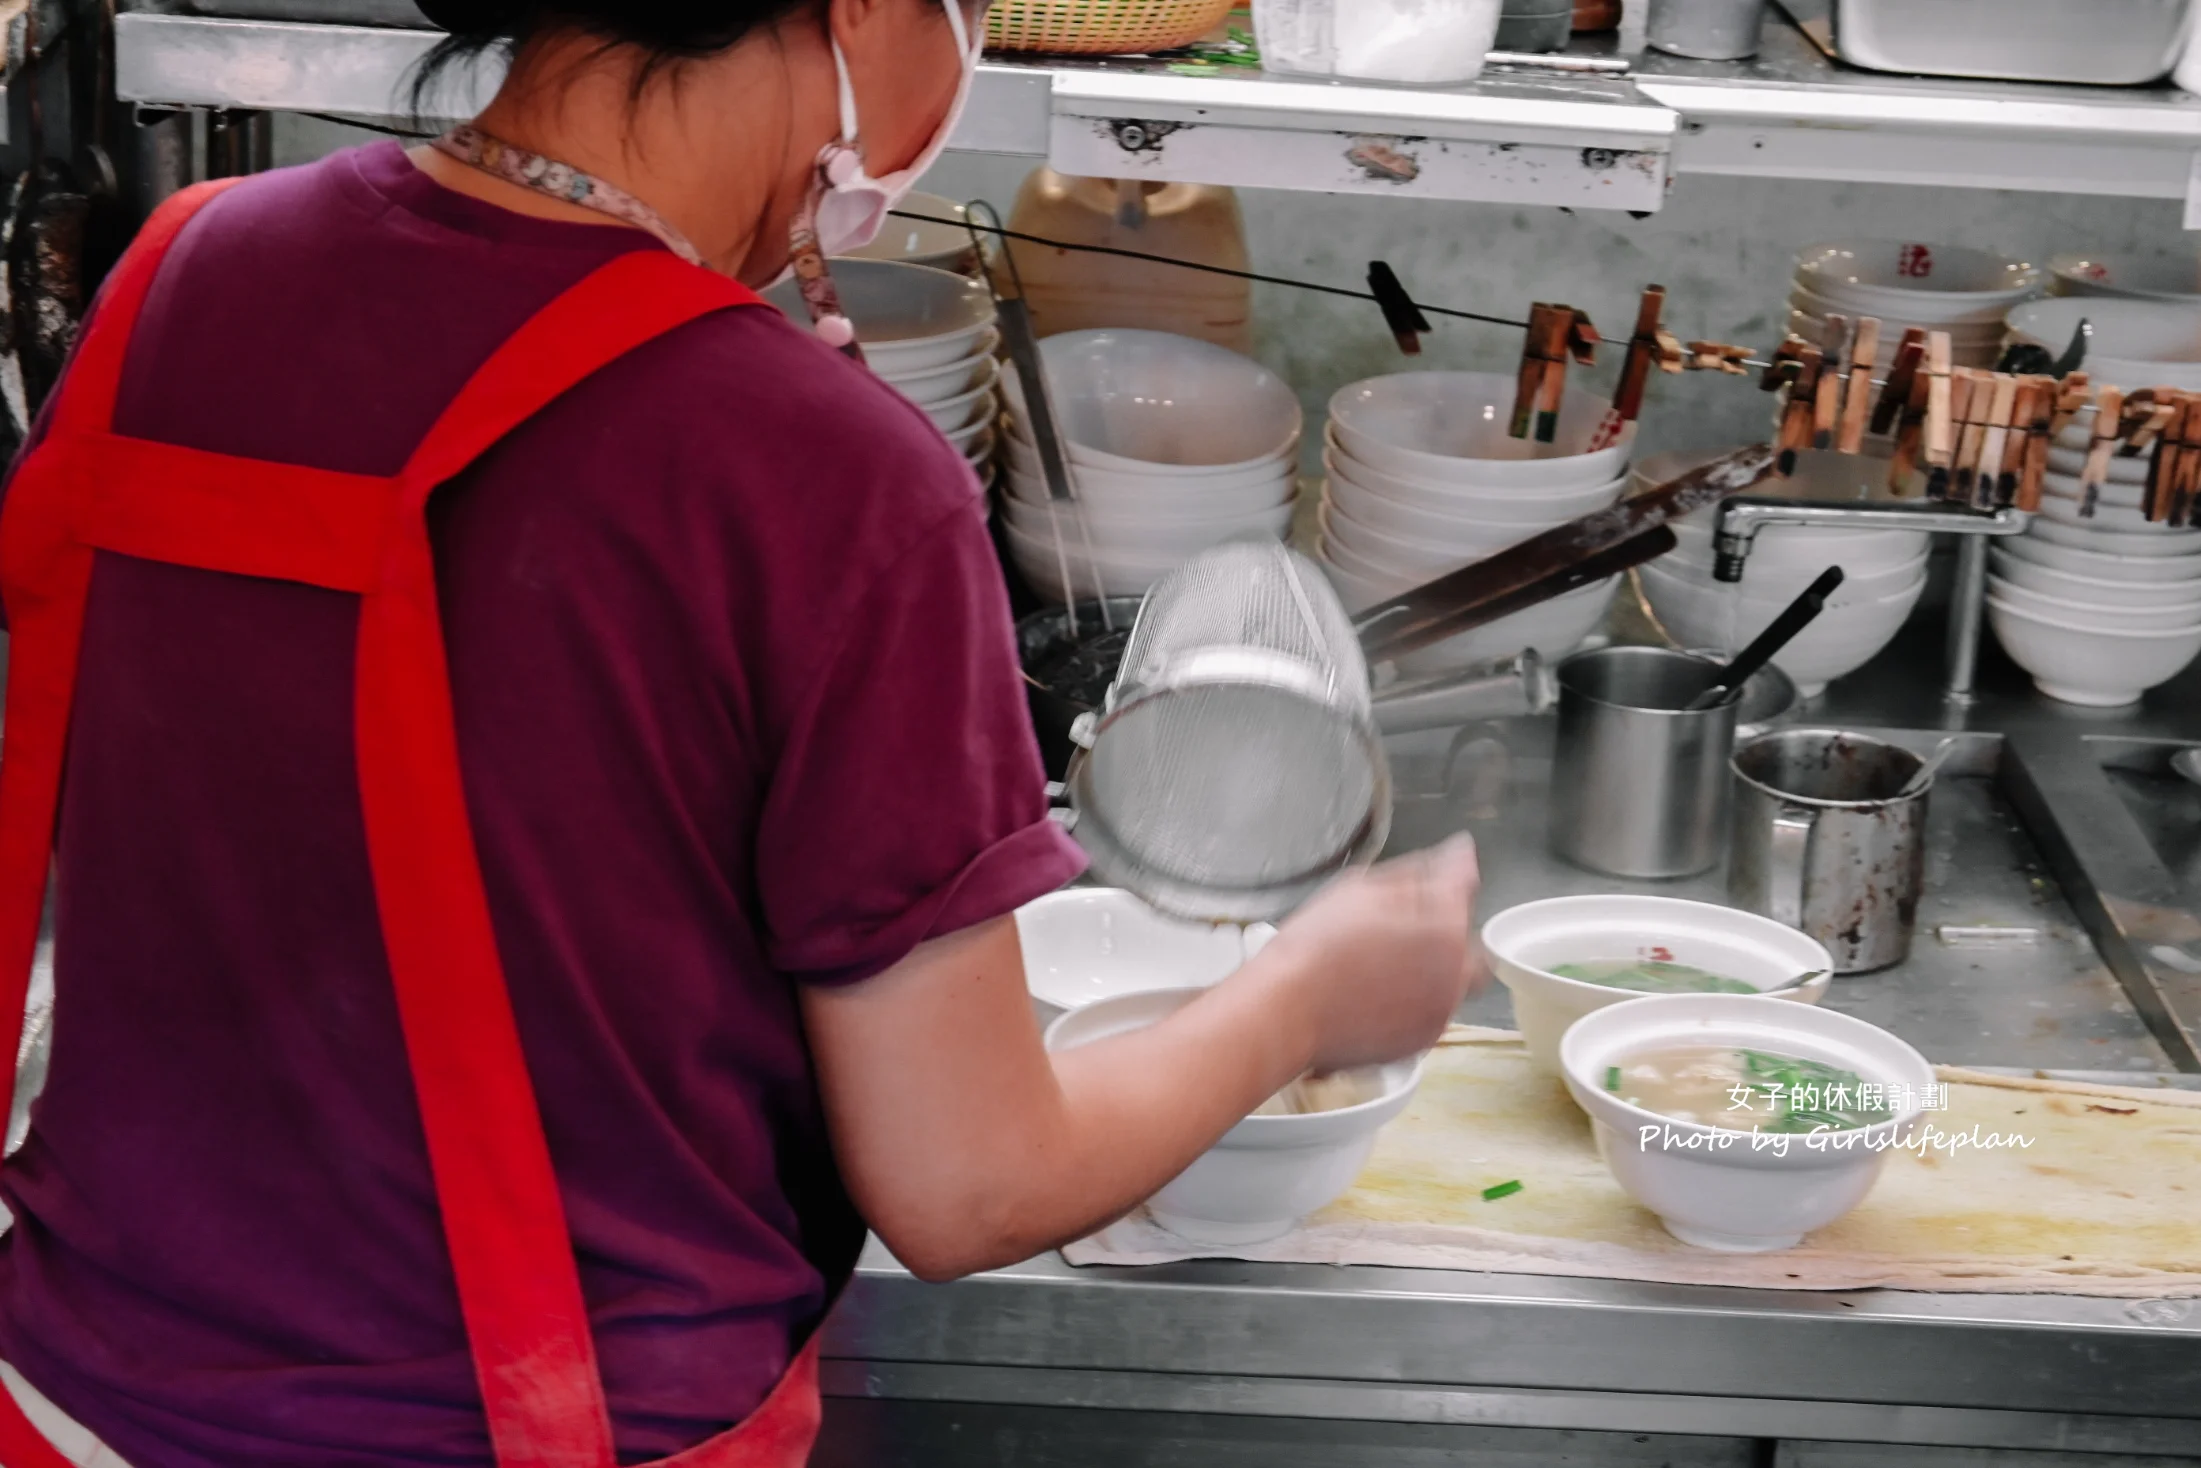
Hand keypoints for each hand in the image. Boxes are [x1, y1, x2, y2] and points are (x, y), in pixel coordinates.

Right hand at [1262, 834, 1488, 1073]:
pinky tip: (1377, 993)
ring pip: (1453, 981)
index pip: (1465, 886)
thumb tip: (1460, 855)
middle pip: (1470, 943)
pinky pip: (1431, 1011)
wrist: (1289, 1010)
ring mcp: (1441, 1011)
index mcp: (1445, 927)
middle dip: (1448, 932)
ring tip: (1383, 964)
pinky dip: (1415, 999)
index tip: (1435, 868)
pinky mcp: (1422, 1041)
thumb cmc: (1319, 944)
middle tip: (1407, 928)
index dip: (1450, 872)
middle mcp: (1456, 972)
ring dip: (1433, 967)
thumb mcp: (1363, 888)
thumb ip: (1422, 871)